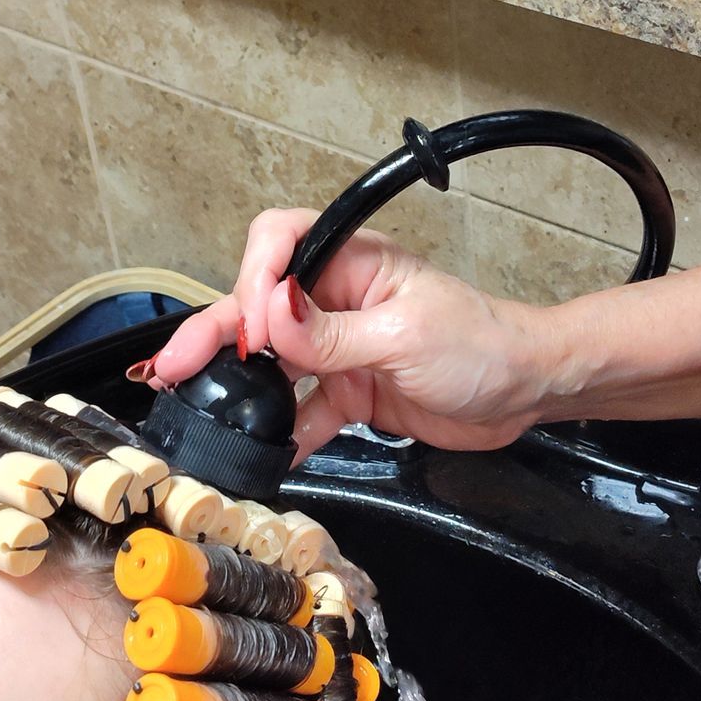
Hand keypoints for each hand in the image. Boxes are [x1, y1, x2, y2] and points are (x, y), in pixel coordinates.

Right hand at [151, 211, 558, 455]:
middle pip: (258, 306)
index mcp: (352, 262)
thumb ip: (331, 335)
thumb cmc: (484, 342)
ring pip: (271, 362)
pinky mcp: (349, 391)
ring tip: (197, 413)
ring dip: (236, 387)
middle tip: (172, 370)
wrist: (528, 392)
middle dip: (214, 335)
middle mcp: (336, 299)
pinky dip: (281, 435)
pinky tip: (262, 458)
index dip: (255, 278)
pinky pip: (301, 411)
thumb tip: (269, 318)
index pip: (280, 242)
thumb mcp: (404, 335)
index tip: (256, 327)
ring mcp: (339, 347)